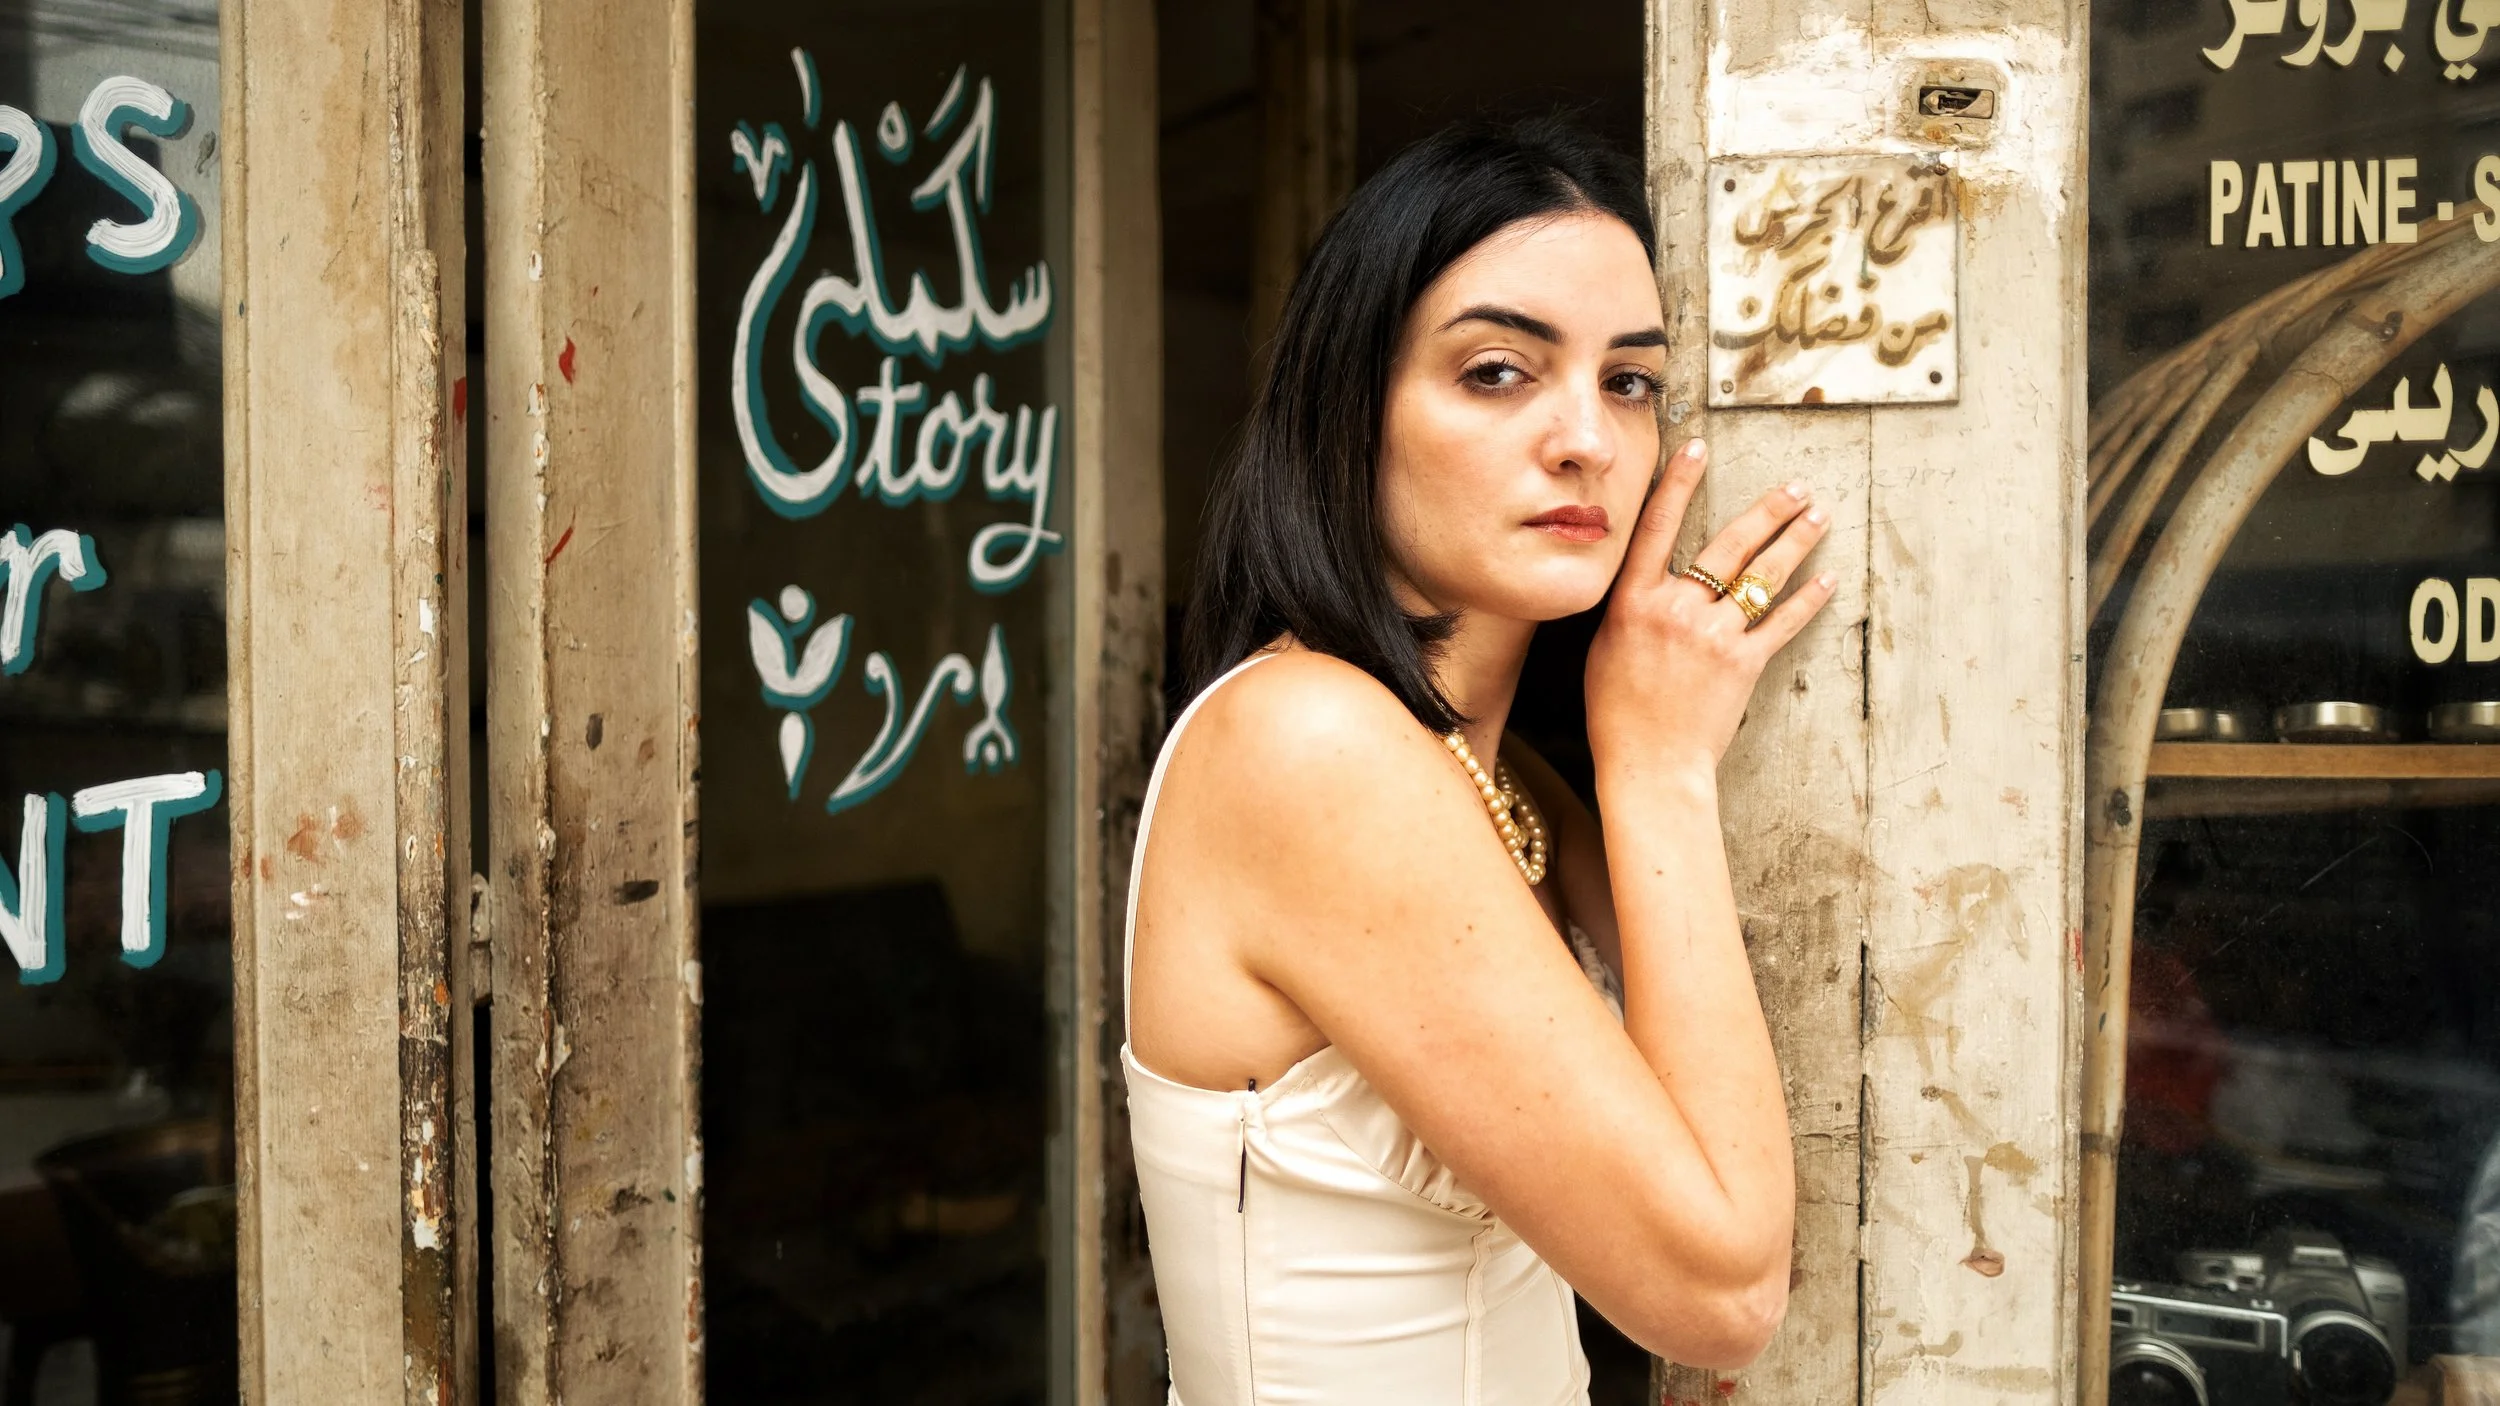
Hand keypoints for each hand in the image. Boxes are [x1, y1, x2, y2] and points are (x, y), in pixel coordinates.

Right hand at [1585, 437, 1833, 777]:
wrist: (1648, 762)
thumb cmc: (1617, 711)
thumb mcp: (1606, 648)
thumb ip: (1630, 608)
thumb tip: (1649, 581)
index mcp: (1633, 602)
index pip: (1657, 528)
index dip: (1677, 485)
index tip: (1697, 449)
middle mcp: (1674, 610)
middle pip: (1727, 545)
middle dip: (1766, 511)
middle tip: (1794, 488)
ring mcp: (1711, 635)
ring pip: (1761, 577)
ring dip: (1794, 543)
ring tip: (1817, 517)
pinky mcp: (1742, 663)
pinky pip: (1781, 622)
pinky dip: (1807, 601)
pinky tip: (1826, 581)